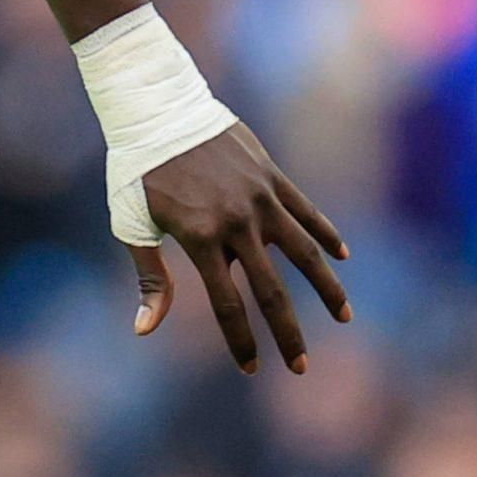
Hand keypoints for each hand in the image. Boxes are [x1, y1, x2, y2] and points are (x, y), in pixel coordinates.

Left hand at [128, 123, 350, 373]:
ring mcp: (259, 198)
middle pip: (271, 290)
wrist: (157, 106)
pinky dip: (325, 234)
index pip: (226, 303)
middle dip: (287, 334)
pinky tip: (341, 257)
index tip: (251, 369)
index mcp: (199, 237)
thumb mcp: (131, 223)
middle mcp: (236, 222)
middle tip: (300, 367)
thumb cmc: (136, 168)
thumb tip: (145, 329)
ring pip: (304, 252)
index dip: (240, 340)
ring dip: (326, 288)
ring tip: (344, 317)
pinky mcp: (271, 175)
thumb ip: (149, 276)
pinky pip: (306, 211)